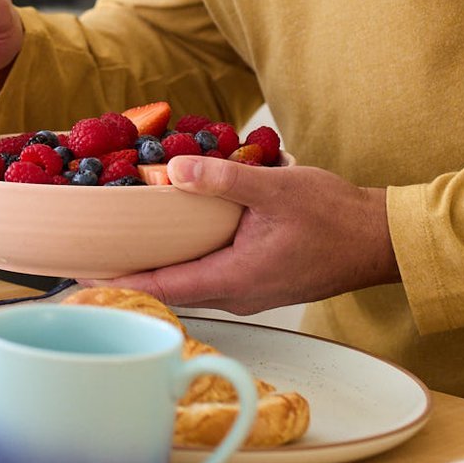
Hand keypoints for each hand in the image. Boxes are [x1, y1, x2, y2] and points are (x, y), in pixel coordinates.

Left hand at [98, 157, 399, 315]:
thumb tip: (176, 168)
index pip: (164, 288)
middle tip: (88, 261)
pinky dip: (186, 261)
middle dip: (130, 277)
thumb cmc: (337, 218)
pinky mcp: (259, 281)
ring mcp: (249, 291)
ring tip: (120, 249)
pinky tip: (174, 238)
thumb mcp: (278, 188)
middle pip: (170, 291)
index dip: (121, 283)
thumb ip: (225, 179)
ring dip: (158, 269)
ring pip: (190, 285)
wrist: (381, 240)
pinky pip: (211, 275)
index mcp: (236, 279)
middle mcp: (238, 294)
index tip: (82, 279)